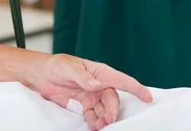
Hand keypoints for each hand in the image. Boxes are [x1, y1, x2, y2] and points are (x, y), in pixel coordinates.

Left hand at [33, 54, 152, 129]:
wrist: (42, 76)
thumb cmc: (58, 66)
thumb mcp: (68, 67)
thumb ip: (82, 77)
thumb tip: (95, 85)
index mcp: (100, 72)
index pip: (122, 80)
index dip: (136, 88)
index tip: (148, 97)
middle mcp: (99, 85)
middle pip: (112, 99)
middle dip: (113, 110)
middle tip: (109, 119)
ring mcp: (93, 96)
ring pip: (104, 110)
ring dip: (104, 118)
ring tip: (100, 125)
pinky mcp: (84, 105)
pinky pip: (94, 115)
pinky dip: (95, 122)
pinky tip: (93, 126)